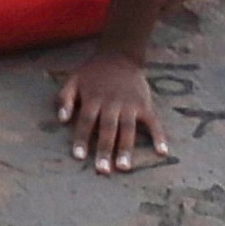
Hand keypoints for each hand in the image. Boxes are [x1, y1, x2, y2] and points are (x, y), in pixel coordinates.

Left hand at [59, 45, 172, 175]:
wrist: (120, 55)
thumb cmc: (94, 72)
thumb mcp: (73, 79)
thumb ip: (65, 98)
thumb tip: (61, 120)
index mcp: (93, 99)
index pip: (86, 122)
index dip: (82, 139)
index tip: (79, 157)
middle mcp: (111, 103)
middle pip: (107, 129)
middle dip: (105, 150)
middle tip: (103, 170)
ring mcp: (130, 105)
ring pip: (128, 129)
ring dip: (126, 148)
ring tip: (124, 167)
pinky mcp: (145, 104)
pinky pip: (154, 122)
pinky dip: (159, 136)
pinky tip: (162, 152)